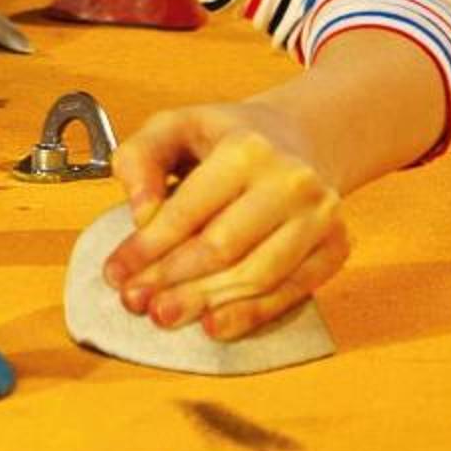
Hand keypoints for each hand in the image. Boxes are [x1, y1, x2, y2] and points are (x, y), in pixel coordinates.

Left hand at [103, 102, 348, 338]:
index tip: (116, 273)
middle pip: (222, 248)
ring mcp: (319, 216)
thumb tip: (140, 213)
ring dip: (205, 303)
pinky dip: (250, 315)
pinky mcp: (334, 247)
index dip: (146, 247)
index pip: (188, 209)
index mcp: (247, 147)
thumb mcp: (177, 124)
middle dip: (171, 280)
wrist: (301, 139)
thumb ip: (141, 157)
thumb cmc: (230, 137)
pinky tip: (214, 325)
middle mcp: (290, 180)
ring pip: (256, 276)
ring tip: (164, 315)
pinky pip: (289, 292)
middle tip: (136, 303)